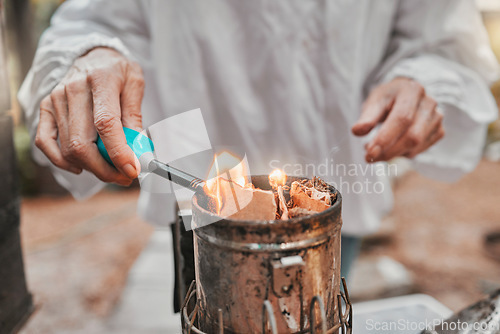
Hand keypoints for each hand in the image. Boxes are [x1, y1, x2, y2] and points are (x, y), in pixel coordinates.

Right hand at [35, 47, 143, 184]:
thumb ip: (135, 115)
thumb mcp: (135, 84)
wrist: (93, 56)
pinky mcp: (46, 109)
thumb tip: (137, 148)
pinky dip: (62, 161)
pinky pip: (45, 143)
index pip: (106, 123)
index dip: (118, 152)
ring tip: (111, 169)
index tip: (132, 170)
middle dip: (105, 169)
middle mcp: (73, 89)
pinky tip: (81, 166)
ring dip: (91, 168)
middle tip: (124, 176)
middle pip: (82, 144)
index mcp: (100, 80)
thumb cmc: (117, 71)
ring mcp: (55, 100)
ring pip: (67, 149)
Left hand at [352, 77, 444, 162]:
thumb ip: (367, 117)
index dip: (385, 138)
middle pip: (412, 136)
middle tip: (369, 157)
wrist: (405, 94)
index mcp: (412, 90)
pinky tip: (393, 147)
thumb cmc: (388, 98)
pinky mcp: (439, 130)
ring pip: (417, 145)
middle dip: (389, 151)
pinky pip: (421, 149)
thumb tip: (357, 131)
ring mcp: (437, 118)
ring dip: (394, 153)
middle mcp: (429, 103)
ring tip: (378, 149)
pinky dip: (403, 153)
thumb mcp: (374, 101)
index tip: (369, 152)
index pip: (402, 118)